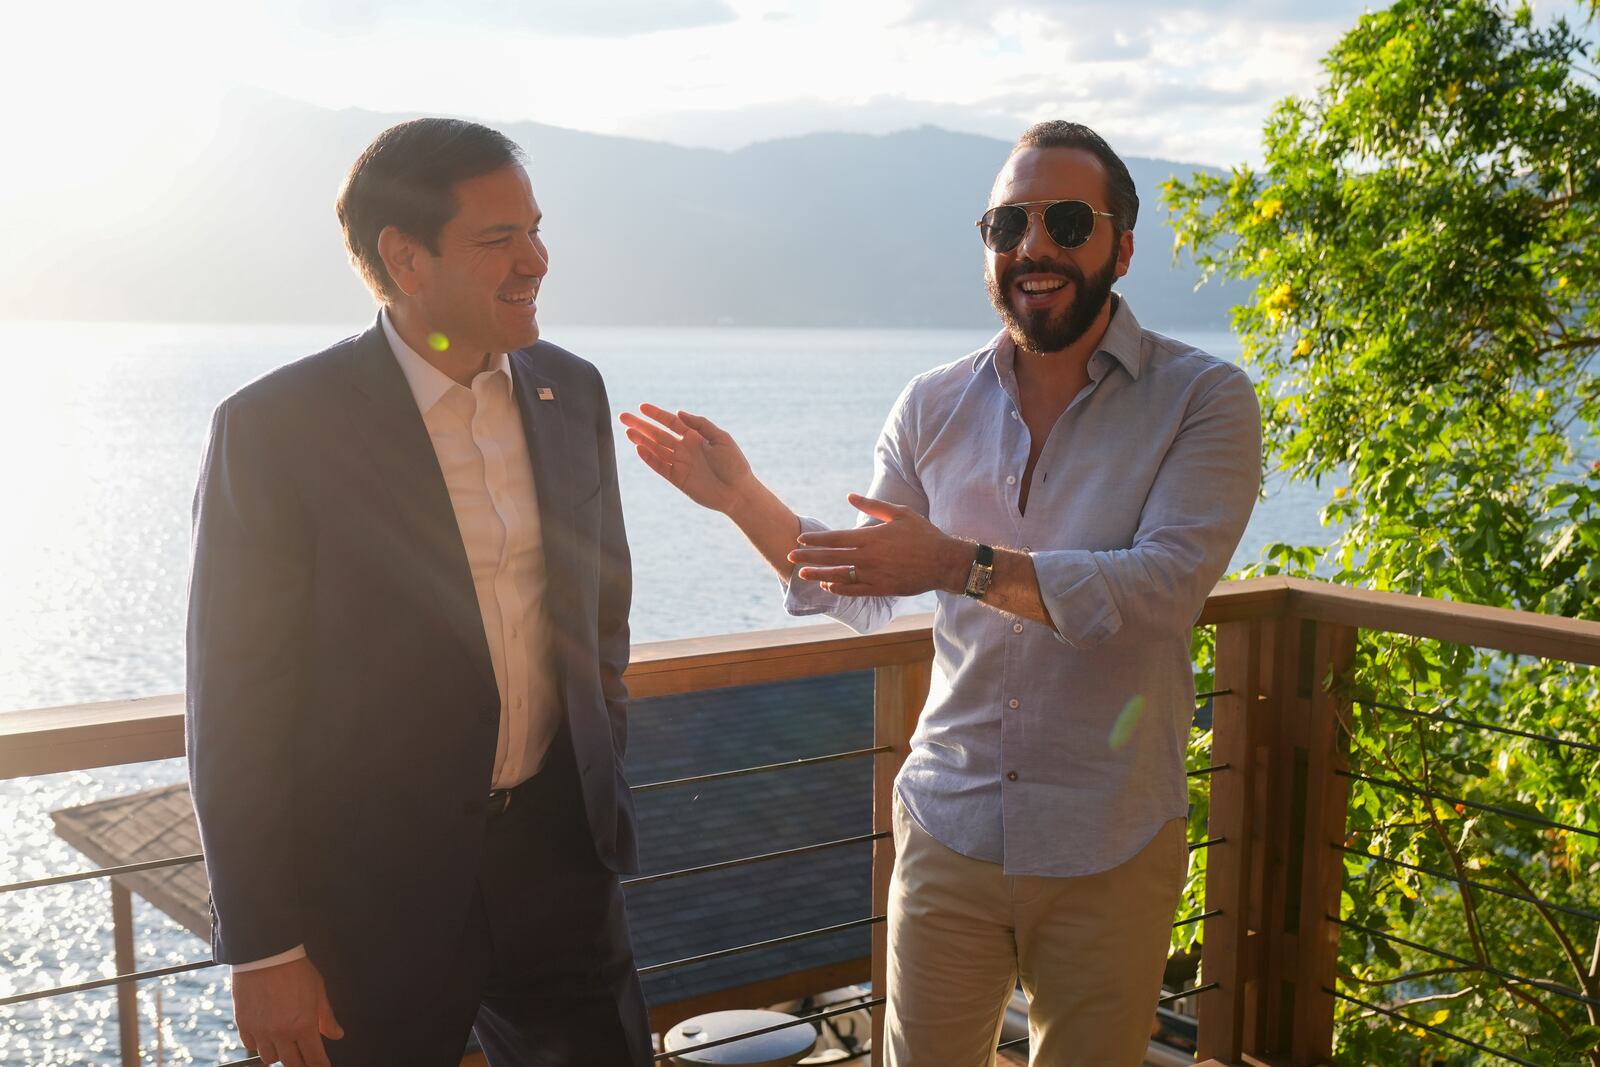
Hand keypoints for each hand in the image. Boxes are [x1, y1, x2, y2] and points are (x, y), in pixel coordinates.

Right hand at [233, 956, 342, 1066]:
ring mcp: (260, 1031)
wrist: (266, 954)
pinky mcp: (244, 1024)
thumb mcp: (319, 991)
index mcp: (303, 1025)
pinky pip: (250, 1046)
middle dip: (301, 1063)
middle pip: (292, 1063)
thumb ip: (327, 1016)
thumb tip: (337, 1034)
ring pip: (270, 1058)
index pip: (314, 1058)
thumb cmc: (295, 969)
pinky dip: (259, 1044)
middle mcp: (281, 1033)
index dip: (320, 1065)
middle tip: (305, 1056)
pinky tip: (266, 1034)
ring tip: (285, 1043)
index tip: (322, 1065)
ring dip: (279, 1054)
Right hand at [619, 404, 754, 513]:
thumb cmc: (734, 464)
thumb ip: (700, 424)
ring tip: (627, 431)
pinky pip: (660, 466)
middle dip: (641, 425)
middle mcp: (684, 449)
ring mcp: (680, 463)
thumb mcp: (721, 438)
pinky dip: (649, 458)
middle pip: (658, 434)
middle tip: (623, 417)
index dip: (656, 415)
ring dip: (641, 440)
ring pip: (656, 449)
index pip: (671, 422)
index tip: (642, 407)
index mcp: (695, 437)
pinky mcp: (678, 478)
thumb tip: (678, 413)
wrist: (738, 492)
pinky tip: (638, 449)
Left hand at [788, 493, 971, 596]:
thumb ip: (872, 506)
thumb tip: (849, 496)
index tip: (800, 539)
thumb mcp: (899, 513)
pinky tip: (828, 586)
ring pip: (839, 576)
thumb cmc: (923, 534)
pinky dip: (839, 589)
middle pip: (831, 557)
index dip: (816, 539)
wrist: (944, 562)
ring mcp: (874, 575)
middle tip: (790, 557)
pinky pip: (854, 590)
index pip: (835, 538)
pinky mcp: (881, 589)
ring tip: (802, 574)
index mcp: (871, 537)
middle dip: (809, 557)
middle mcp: (868, 557)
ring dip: (819, 574)